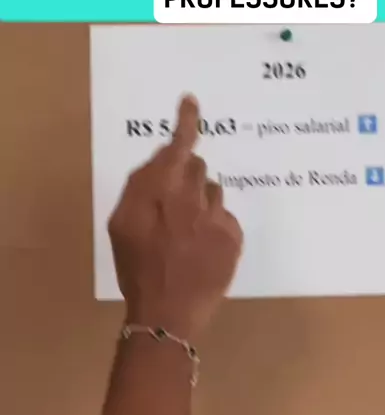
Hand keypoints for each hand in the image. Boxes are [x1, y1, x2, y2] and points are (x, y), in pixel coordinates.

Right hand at [108, 95, 242, 338]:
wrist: (167, 312)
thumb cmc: (137, 268)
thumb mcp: (121, 224)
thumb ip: (140, 186)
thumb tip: (161, 161)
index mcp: (163, 191)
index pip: (179, 146)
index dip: (186, 122)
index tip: (191, 102)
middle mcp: (194, 198)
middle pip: (197, 167)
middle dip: (185, 176)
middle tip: (173, 206)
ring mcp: (217, 219)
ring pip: (213, 193)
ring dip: (200, 203)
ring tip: (186, 234)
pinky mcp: (233, 239)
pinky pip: (226, 219)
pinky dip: (215, 227)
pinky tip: (201, 249)